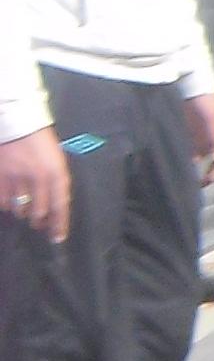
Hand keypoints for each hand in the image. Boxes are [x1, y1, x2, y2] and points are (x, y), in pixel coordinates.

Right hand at [0, 127, 67, 246]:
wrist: (18, 122)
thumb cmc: (41, 141)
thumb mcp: (57, 160)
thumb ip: (56, 181)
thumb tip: (52, 205)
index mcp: (57, 173)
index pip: (60, 205)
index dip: (59, 224)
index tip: (57, 238)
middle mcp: (38, 178)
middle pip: (39, 210)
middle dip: (39, 220)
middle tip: (38, 223)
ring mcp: (17, 177)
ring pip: (20, 207)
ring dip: (23, 212)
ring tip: (24, 212)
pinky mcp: (0, 176)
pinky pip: (3, 200)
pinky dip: (7, 204)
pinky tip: (9, 203)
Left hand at [185, 90, 213, 185]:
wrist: (190, 84)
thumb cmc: (204, 100)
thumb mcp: (211, 117)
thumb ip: (213, 136)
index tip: (210, 179)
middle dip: (211, 172)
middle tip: (200, 184)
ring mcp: (203, 135)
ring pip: (203, 156)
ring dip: (198, 167)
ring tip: (188, 178)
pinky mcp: (191, 132)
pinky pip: (191, 149)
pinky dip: (187, 158)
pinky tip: (179, 164)